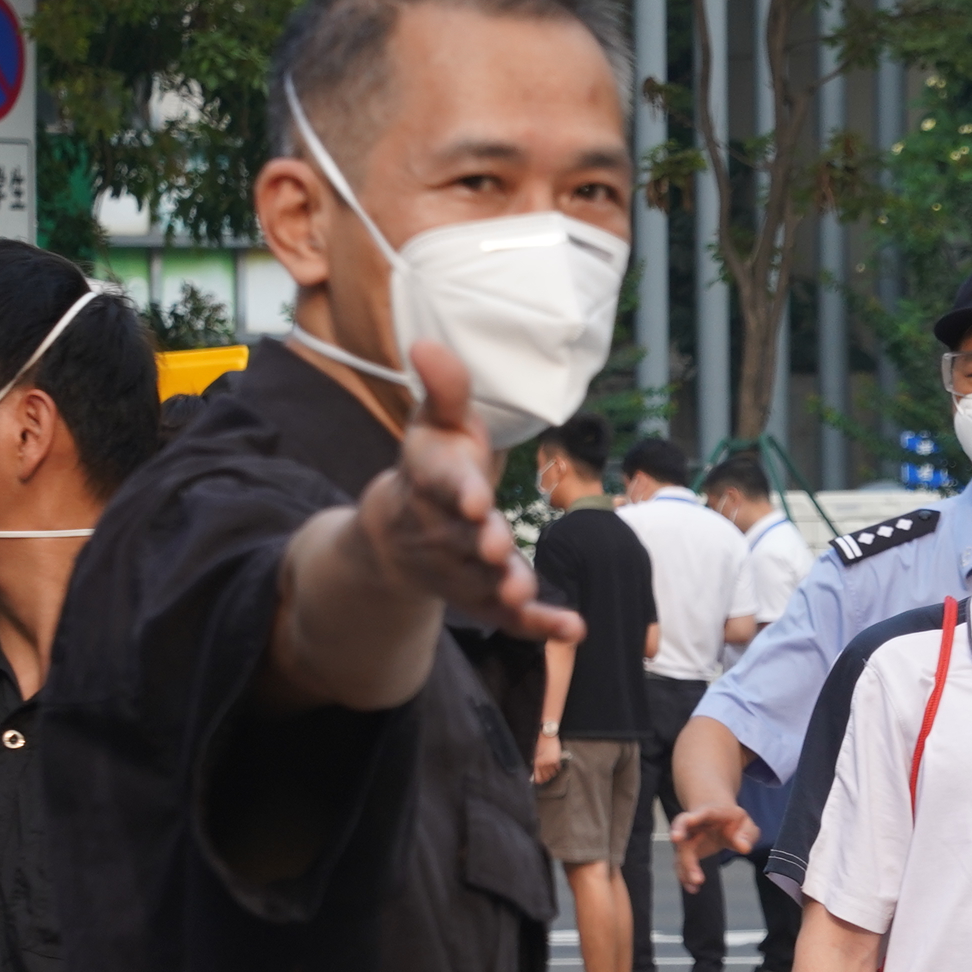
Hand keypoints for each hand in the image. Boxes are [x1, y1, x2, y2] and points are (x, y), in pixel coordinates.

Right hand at [357, 344, 581, 647]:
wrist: (396, 534)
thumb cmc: (432, 467)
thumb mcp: (436, 425)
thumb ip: (445, 390)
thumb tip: (426, 342)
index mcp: (433, 482)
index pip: (444, 485)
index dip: (460, 491)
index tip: (476, 497)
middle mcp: (443, 530)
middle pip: (463, 538)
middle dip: (481, 544)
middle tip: (494, 549)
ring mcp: (461, 569)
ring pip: (482, 582)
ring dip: (505, 588)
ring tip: (524, 593)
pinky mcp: (481, 599)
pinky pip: (508, 617)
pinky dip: (539, 627)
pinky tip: (575, 628)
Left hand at [532, 729, 563, 784]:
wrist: (547, 735)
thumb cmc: (540, 743)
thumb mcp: (535, 754)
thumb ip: (536, 763)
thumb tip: (536, 772)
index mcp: (536, 763)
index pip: (537, 777)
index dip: (539, 780)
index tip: (540, 781)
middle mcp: (542, 764)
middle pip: (546, 777)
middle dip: (546, 777)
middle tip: (547, 777)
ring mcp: (550, 763)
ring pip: (552, 773)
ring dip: (552, 773)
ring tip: (551, 770)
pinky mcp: (556, 760)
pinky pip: (557, 768)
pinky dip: (557, 768)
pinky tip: (555, 765)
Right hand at [669, 800, 758, 890]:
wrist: (716, 818)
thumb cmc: (732, 820)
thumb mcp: (746, 823)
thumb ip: (747, 834)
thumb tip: (743, 847)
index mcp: (710, 813)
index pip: (701, 813)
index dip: (693, 818)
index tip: (685, 824)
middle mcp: (693, 825)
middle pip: (683, 834)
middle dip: (684, 848)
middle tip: (689, 863)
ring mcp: (687, 839)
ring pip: (681, 853)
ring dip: (686, 869)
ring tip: (696, 884)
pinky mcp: (686, 853)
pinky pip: (682, 865)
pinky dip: (685, 877)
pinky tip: (693, 889)